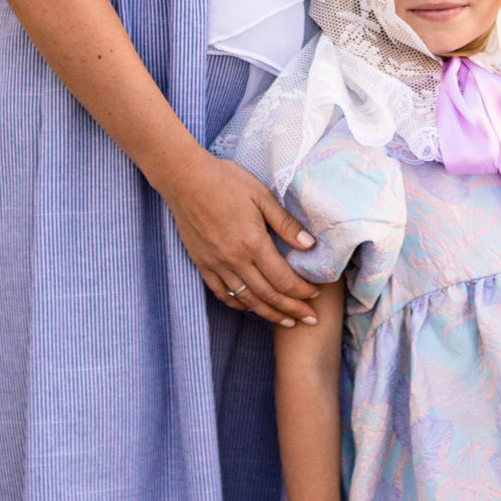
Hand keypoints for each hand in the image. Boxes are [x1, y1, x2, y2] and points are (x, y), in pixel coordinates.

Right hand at [166, 152, 320, 323]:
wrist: (184, 179)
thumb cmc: (226, 181)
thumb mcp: (262, 196)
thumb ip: (285, 223)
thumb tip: (310, 245)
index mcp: (253, 244)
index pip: (283, 280)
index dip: (302, 292)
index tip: (316, 295)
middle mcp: (234, 260)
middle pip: (268, 295)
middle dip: (292, 310)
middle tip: (310, 320)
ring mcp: (216, 265)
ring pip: (246, 299)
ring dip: (268, 313)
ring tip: (286, 322)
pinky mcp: (202, 263)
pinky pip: (222, 293)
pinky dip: (239, 304)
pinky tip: (250, 308)